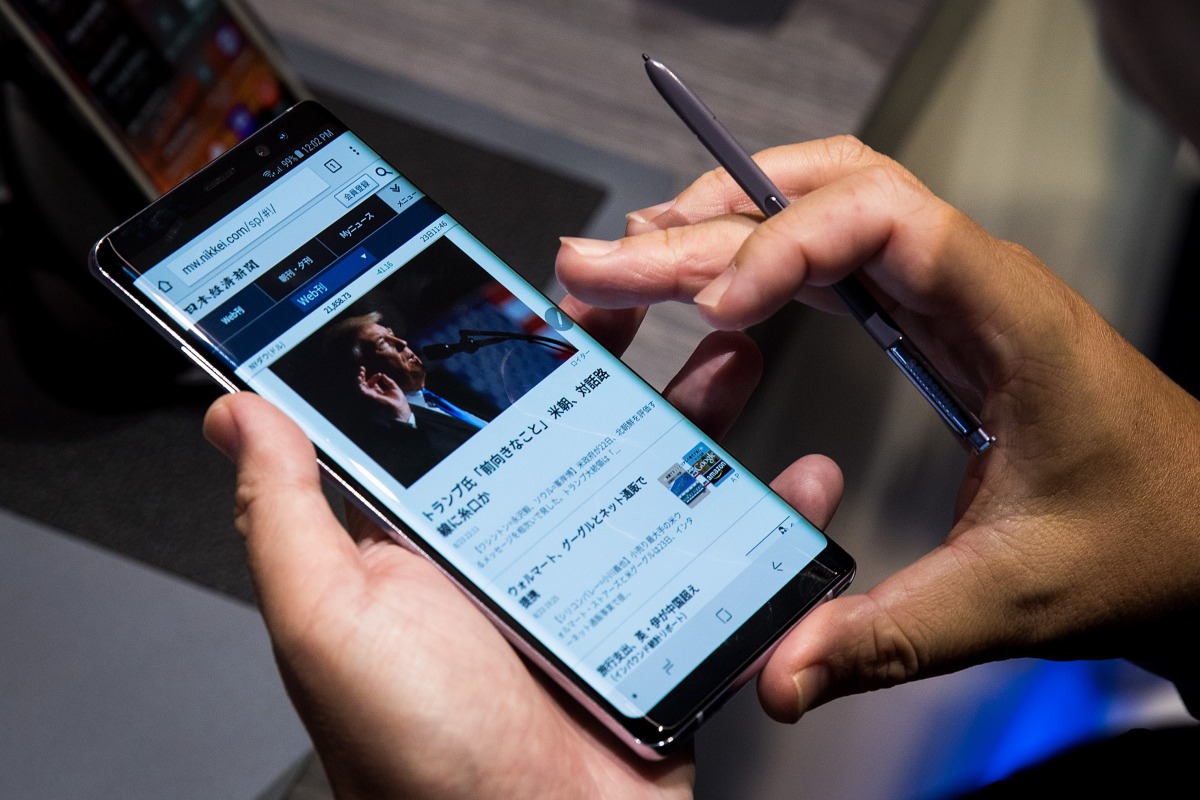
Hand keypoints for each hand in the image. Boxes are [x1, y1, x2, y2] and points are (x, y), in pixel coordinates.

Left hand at [203, 310, 844, 798]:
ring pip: (654, 473)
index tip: (532, 280)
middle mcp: (516, 550)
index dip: (496, 343)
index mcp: (436, 536)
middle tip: (654, 291)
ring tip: (736, 350)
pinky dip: (770, 516)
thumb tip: (238, 413)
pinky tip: (799, 480)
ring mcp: (594, 584)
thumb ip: (286, 515)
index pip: (464, 414)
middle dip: (620, 357)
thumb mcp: (328, 621)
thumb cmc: (418, 758)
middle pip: (574, 427)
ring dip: (702, 412)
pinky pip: (722, 554)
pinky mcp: (660, 624)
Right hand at [356, 366, 409, 420]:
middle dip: (362, 376)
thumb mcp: (394, 388)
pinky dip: (358, 384)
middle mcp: (373, 394)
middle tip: (362, 368)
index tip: (380, 374)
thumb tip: (383, 375)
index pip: (372, 383)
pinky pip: (360, 390)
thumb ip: (388, 381)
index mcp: (378, 392)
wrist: (399, 408)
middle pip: (364, 384)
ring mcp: (370, 396)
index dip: (375, 377)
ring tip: (361, 371)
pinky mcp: (369, 397)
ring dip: (359, 378)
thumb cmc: (398, 401)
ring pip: (361, 386)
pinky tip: (359, 377)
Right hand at [556, 135, 1199, 720]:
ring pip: (821, 209)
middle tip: (606, 260)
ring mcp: (945, 292)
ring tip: (636, 253)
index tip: (710, 305)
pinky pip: (831, 256)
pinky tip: (704, 292)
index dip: (784, 243)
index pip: (883, 221)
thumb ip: (891, 635)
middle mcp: (969, 281)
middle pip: (824, 201)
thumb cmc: (1148, 540)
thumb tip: (780, 676)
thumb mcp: (1016, 597)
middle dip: (706, 227)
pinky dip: (758, 259)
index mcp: (1007, 314)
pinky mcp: (925, 318)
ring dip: (725, 223)